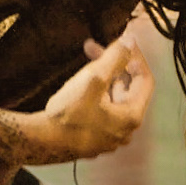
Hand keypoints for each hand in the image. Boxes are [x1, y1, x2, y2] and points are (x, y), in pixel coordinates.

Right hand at [25, 32, 152, 163]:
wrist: (41, 143)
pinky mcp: (94, 140)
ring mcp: (109, 137)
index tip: (121, 43)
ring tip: (85, 67)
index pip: (144, 79)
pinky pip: (102, 112)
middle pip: (128, 89)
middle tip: (95, 50)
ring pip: (113, 101)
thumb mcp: (92, 79)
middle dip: (113, 66)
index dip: (134, 57)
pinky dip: (95, 96)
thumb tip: (130, 41)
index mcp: (131, 117)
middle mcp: (125, 131)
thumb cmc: (67, 115)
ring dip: (103, 80)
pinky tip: (79, 88)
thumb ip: (115, 58)